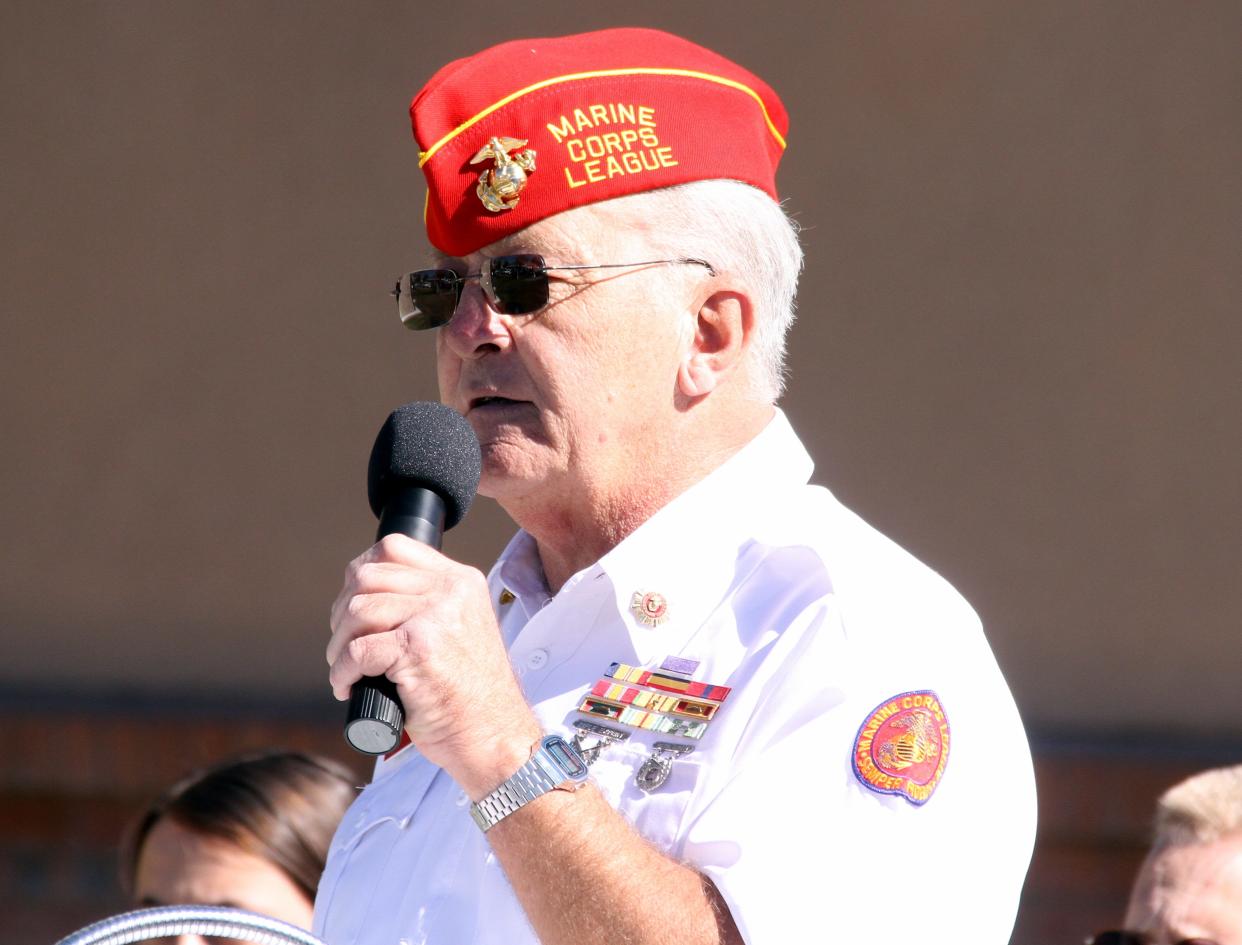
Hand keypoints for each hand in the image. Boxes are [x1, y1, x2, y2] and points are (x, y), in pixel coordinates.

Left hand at [327, 534, 539, 794]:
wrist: (494, 734)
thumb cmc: (470, 693)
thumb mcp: (461, 629)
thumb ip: (431, 605)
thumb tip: (365, 595)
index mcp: (461, 581)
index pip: (393, 547)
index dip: (360, 573)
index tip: (353, 605)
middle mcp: (451, 591)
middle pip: (367, 577)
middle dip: (342, 612)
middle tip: (345, 644)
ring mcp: (436, 618)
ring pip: (357, 611)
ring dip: (338, 645)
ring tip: (345, 669)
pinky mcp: (418, 650)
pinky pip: (357, 650)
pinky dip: (341, 671)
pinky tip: (348, 687)